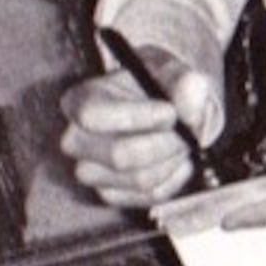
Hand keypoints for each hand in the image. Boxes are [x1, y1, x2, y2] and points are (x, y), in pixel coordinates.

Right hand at [61, 46, 219, 207]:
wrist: (160, 109)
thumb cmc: (156, 85)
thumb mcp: (170, 70)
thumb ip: (182, 80)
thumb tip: (190, 99)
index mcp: (79, 101)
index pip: (91, 116)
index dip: (135, 117)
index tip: (170, 112)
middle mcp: (76, 141)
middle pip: (120, 156)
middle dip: (166, 143)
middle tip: (188, 129)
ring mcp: (90, 173)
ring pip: (142, 179)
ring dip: (174, 159)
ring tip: (183, 138)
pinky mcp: (111, 195)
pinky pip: (153, 194)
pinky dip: (176, 175)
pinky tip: (177, 156)